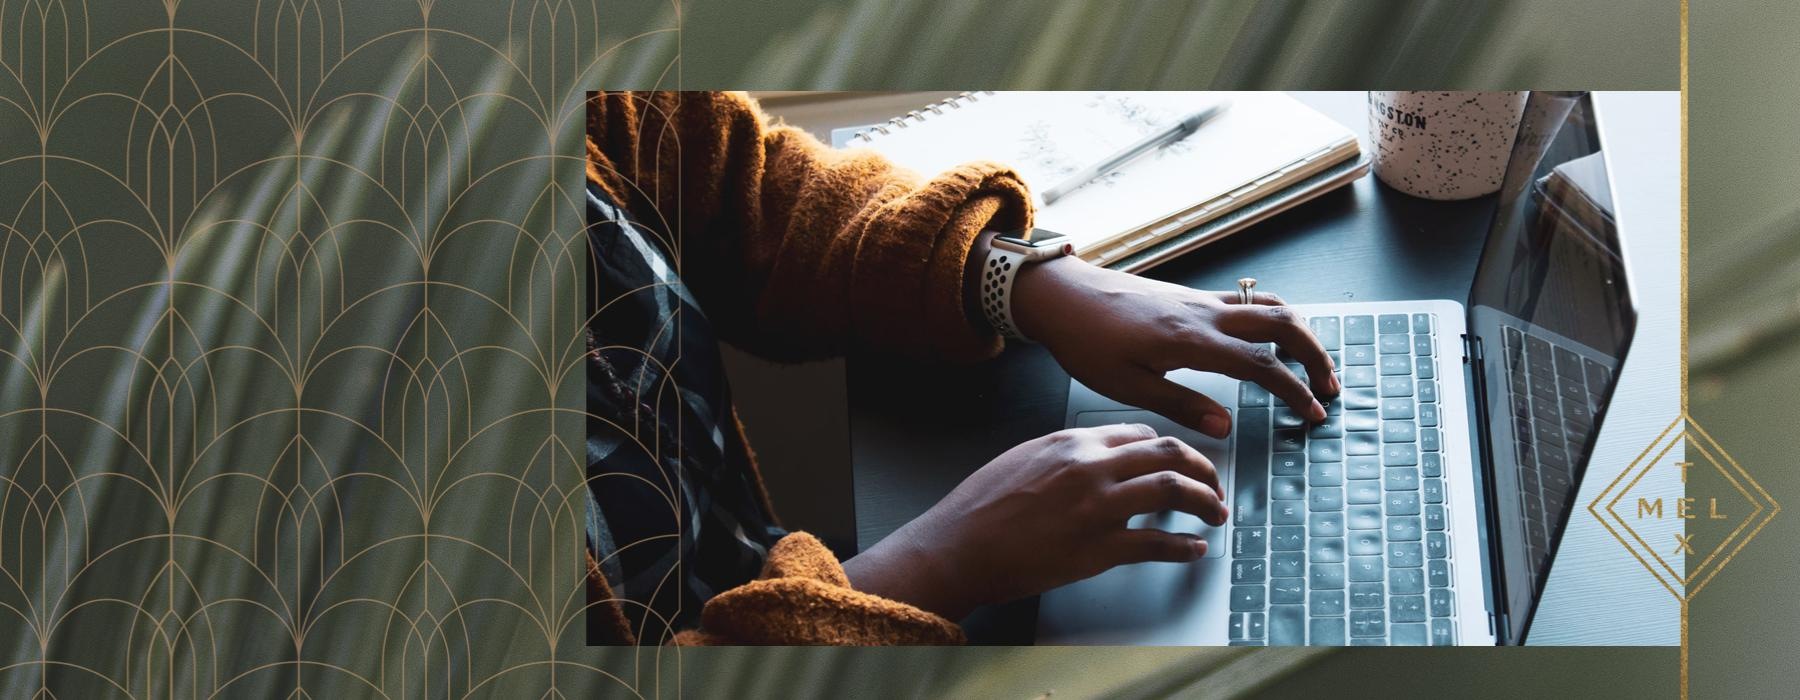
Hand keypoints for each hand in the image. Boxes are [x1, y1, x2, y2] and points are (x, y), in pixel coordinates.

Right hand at [842, 423, 1224, 620]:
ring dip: (1206, 502)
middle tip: (1214, 485)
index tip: (1180, 462)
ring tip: (1216, 514)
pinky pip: (1157, 544)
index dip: (1170, 448)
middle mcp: (1091, 467)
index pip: (1141, 434)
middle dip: (1203, 469)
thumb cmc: (980, 507)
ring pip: (1174, 490)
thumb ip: (1065, 454)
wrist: (957, 546)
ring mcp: (1098, 507)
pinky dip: (1184, 547)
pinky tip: (1193, 550)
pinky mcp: (1099, 548)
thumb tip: (1096, 459)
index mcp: (1072, 441)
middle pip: (1169, 454)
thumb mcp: (1023, 458)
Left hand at [1012, 256, 1337, 437]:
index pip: (1262, 365)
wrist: (1062, 295)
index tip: (1313, 414)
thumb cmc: (1085, 341)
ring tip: (1312, 364)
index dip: (1294, 390)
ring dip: (1300, 333)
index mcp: (1191, 340)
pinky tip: (1272, 339)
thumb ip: (1181, 406)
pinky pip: (1248, 301)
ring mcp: (1201, 300)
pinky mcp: (1192, 296)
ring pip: (1269, 306)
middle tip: (1329, 387)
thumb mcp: (1126, 386)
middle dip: (1315, 355)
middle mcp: (1204, 313)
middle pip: (1282, 324)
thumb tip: (1226, 428)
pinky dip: (1274, 318)